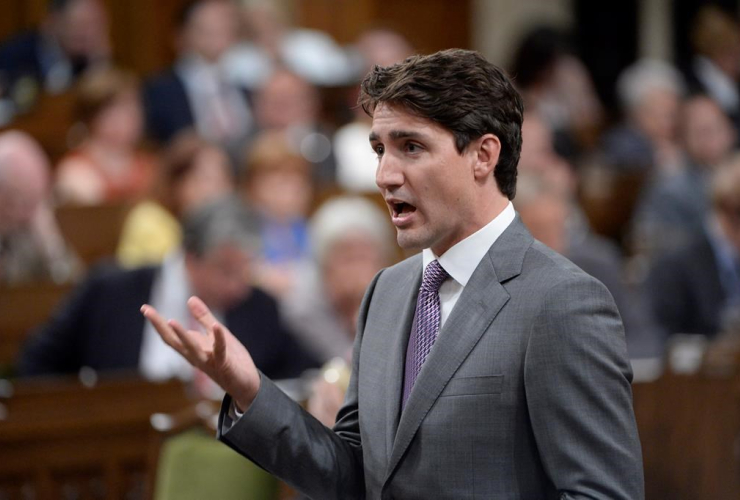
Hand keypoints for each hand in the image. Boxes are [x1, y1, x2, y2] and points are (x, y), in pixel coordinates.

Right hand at [140, 296, 259, 409]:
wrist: (247, 384)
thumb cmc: (231, 359)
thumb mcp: (216, 334)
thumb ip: (204, 318)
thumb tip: (190, 299)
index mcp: (192, 349)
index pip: (170, 335)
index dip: (157, 322)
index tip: (144, 308)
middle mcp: (195, 357)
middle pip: (174, 341)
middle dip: (160, 326)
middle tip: (146, 311)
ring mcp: (208, 362)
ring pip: (192, 348)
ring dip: (182, 335)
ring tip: (171, 320)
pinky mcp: (224, 364)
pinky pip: (220, 350)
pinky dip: (218, 338)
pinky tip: (216, 326)